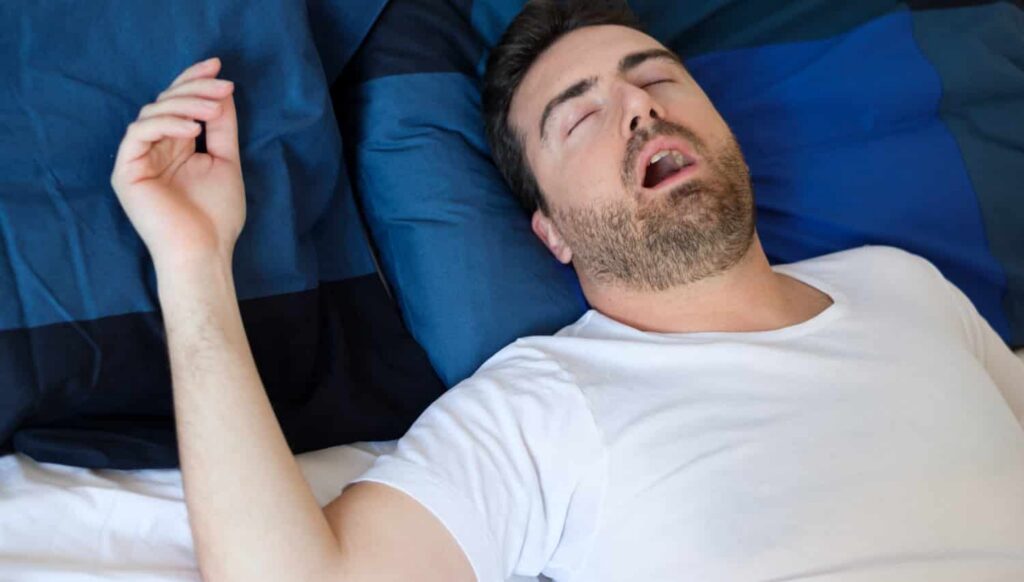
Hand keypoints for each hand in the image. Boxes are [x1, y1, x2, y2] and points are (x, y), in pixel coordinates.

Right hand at [111, 57, 243, 271]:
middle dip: (195, 88)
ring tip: (214, 110)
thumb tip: (222, 91)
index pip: (179, 104)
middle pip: (166, 102)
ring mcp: (137, 159)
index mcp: (176, 146)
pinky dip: (167, 125)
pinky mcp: (126, 171)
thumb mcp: (225, 161)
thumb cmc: (216, 216)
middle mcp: (154, 149)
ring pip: (153, 113)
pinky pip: (138, 133)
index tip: (219, 66)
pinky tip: (194, 130)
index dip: (195, 81)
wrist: (203, 252)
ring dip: (186, 105)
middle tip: (223, 85)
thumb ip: (221, 127)